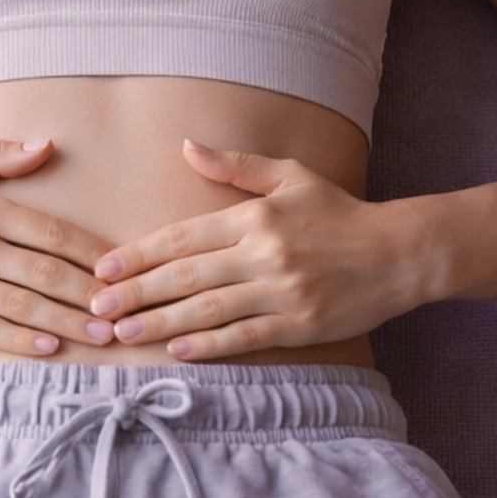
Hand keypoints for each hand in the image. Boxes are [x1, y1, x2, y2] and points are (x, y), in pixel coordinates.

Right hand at [0, 138, 118, 356]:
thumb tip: (47, 145)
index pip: (51, 232)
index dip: (91, 252)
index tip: (119, 266)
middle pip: (47, 274)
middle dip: (91, 294)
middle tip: (124, 310)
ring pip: (24, 307)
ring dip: (68, 323)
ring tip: (102, 336)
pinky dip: (21, 342)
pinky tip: (49, 348)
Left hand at [86, 140, 426, 360]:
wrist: (399, 253)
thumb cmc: (339, 212)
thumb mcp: (290, 176)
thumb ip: (235, 166)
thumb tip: (186, 146)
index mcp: (255, 217)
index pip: (183, 237)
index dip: (139, 254)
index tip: (104, 268)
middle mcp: (264, 254)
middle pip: (186, 276)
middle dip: (137, 293)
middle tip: (98, 308)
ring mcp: (282, 293)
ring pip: (208, 310)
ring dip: (161, 323)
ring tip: (123, 334)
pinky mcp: (300, 326)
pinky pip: (245, 337)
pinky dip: (209, 346)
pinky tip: (177, 351)